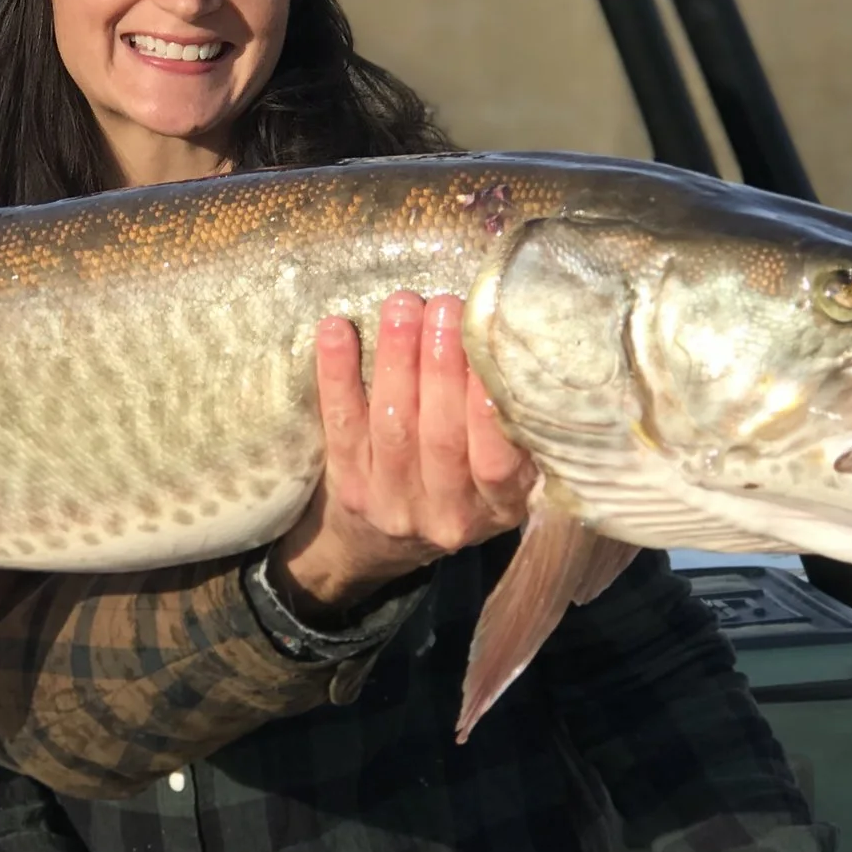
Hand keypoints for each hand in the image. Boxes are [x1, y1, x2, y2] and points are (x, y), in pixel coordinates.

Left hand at [268, 291, 537, 616]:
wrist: (381, 545)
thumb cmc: (458, 486)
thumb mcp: (502, 475)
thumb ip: (512, 429)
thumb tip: (515, 341)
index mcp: (499, 507)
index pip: (497, 458)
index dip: (488, 402)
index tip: (489, 343)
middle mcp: (448, 516)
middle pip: (442, 436)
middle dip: (442, 365)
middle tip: (445, 306)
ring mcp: (392, 505)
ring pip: (395, 426)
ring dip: (398, 360)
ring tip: (404, 307)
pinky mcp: (349, 488)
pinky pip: (342, 426)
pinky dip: (337, 374)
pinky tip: (336, 329)